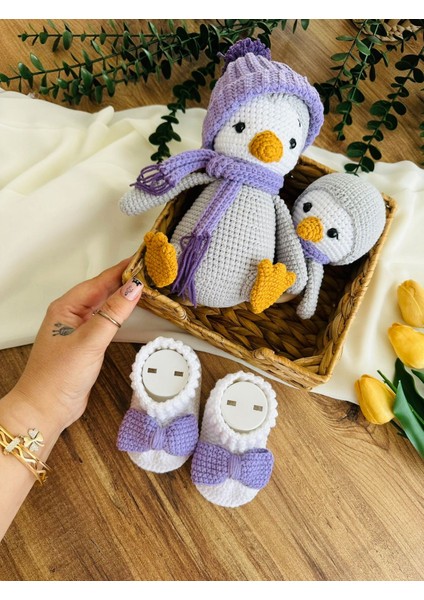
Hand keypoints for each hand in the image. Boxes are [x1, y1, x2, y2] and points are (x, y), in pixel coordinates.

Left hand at [13, 258, 142, 430]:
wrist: (46, 409)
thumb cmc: (57, 377)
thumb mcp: (89, 342)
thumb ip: (112, 314)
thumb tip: (133, 289)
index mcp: (65, 308)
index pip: (99, 282)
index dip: (121, 270)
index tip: (142, 260)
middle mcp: (70, 315)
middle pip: (101, 291)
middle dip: (123, 280)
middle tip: (148, 270)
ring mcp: (78, 330)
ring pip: (104, 306)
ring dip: (122, 296)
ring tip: (143, 286)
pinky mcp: (86, 345)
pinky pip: (106, 321)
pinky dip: (119, 314)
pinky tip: (129, 312)